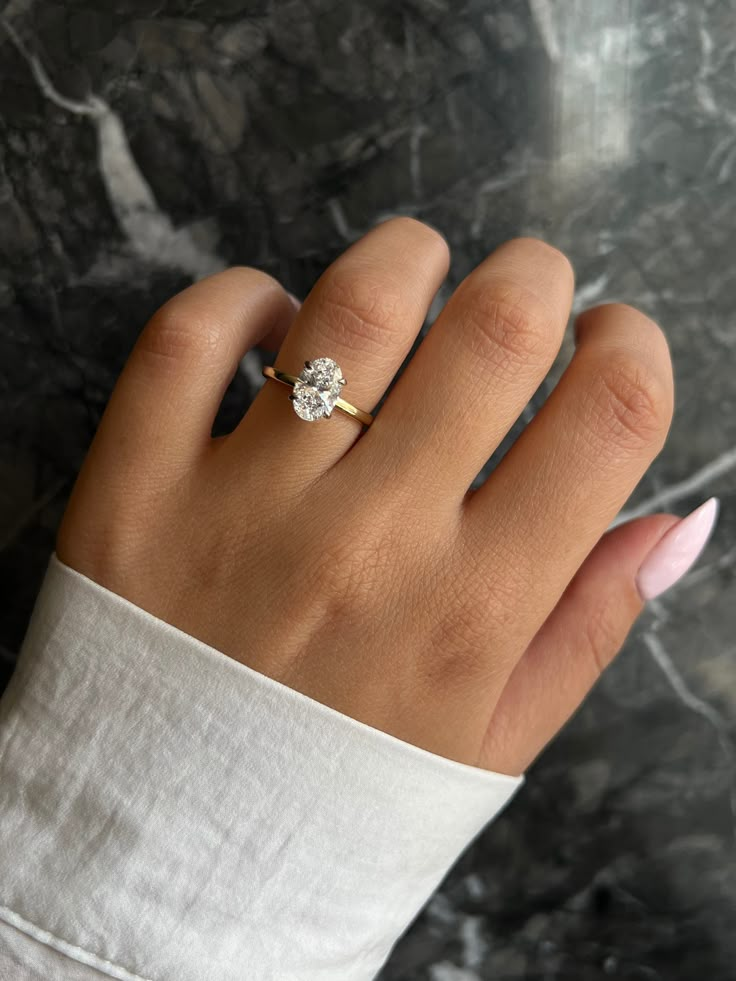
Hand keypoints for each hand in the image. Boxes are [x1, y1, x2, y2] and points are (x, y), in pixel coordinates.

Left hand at [57, 219, 676, 775]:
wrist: (170, 858)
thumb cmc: (340, 792)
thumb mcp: (489, 738)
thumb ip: (588, 623)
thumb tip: (680, 517)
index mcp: (473, 611)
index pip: (609, 418)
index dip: (633, 350)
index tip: (611, 342)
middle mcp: (369, 547)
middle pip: (496, 330)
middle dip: (535, 276)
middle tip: (525, 287)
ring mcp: (243, 511)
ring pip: (355, 303)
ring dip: (406, 258)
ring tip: (415, 273)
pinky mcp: (136, 491)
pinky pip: (191, 337)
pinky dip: (242, 298)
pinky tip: (277, 323)